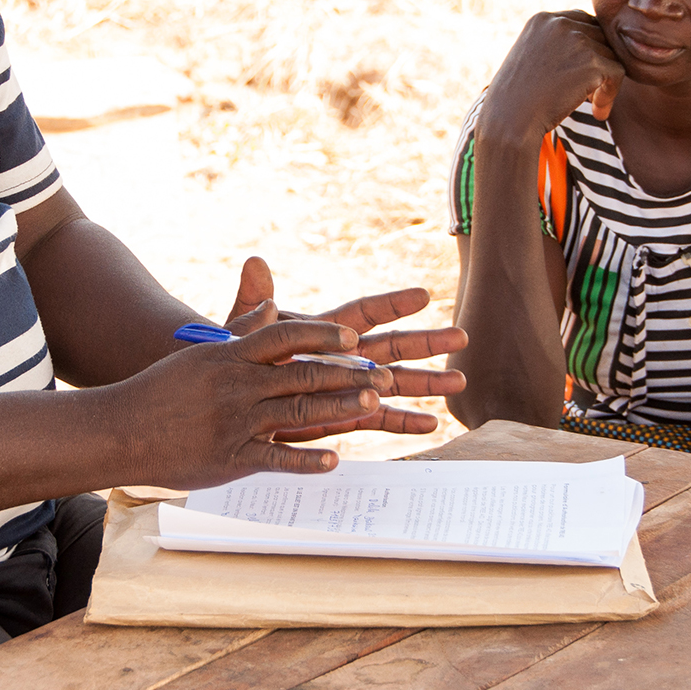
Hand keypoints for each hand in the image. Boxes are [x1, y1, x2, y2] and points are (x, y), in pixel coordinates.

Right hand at [122, 316, 399, 486]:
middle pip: (303, 373)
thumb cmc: (161, 390)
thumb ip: (242, 332)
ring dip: (339, 407)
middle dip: (347, 373)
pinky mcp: (231, 457)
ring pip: (298, 412)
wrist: (120, 429)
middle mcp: (238, 385)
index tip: (354, 336)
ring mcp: (236, 422)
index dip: (323, 334)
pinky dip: (308, 461)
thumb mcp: (201, 353)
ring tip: (374, 405)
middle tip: (382, 375)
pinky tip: (336, 460)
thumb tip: (272, 304)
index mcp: (231, 357)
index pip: (286, 336)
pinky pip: (277, 459)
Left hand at [222, 257, 467, 440]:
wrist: (230, 397)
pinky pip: (378, 418)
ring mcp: (347, 386)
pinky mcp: (343, 414)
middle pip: (392, 346)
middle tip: (461, 336)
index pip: (364, 312)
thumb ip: (252, 303)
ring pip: (395, 383)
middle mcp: (344, 355)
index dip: (393, 303)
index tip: (424, 294)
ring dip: (426, 384)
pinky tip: (431, 425)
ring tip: (458, 382)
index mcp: (325, 330)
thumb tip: (254, 264)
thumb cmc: (237, 359)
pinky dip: (403, 422)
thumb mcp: (241, 331)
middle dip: (426, 342)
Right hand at [478, 9, 624, 145]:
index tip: (580, 76)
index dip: (587, 49)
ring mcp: (577, 40)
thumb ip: (556, 46)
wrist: (509, 121)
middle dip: (598, 65)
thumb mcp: (530, 60)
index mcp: (542, 20)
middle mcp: (559, 23)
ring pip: (611, 55)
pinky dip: (611, 95)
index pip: (582, 23)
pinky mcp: (592, 61)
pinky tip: (598, 113)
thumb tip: (594, 48)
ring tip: (593, 106)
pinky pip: (618, 73)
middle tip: (588, 95)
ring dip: (605, 82)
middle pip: (600, 37)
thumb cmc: (517, 99)